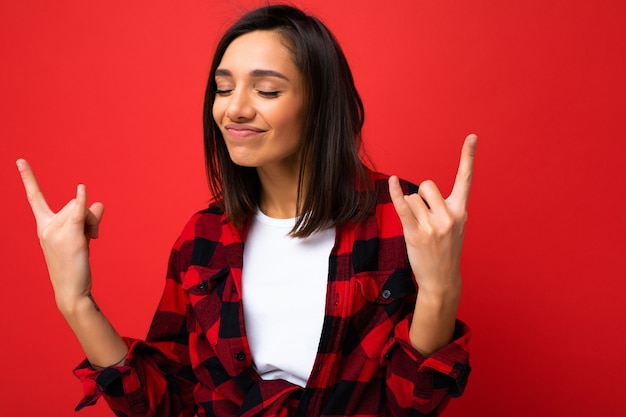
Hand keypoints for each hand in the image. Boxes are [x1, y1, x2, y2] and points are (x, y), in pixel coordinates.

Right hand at [16, 159, 103, 311]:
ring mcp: (56, 232)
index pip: (34, 198)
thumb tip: (99, 203)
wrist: (71, 291)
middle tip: (89, 237)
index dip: (28, 178)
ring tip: (90, 242)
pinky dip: (81, 201)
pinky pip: (78, 214)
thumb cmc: (74, 265)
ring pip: (81, 209)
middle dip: (85, 216)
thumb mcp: (79, 238)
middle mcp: (46, 227)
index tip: (20, 160)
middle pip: (71, 203)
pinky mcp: (71, 238)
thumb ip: (87, 219)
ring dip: (92, 222)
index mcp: (44, 226)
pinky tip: (81, 189)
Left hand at [389, 134, 476, 298]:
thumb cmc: (445, 250)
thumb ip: (443, 207)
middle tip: (425, 217)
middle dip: (421, 196)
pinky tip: (392, 181)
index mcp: (461, 211)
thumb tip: (418, 193)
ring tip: (419, 228)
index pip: (465, 179)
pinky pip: (402, 207)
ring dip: (410, 209)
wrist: (442, 279)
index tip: (472, 136)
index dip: (468, 157)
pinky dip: (395, 193)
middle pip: (426, 185)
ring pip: (412, 198)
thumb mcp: (454, 227)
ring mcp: (432, 226)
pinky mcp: (415, 234)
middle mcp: (449, 216)